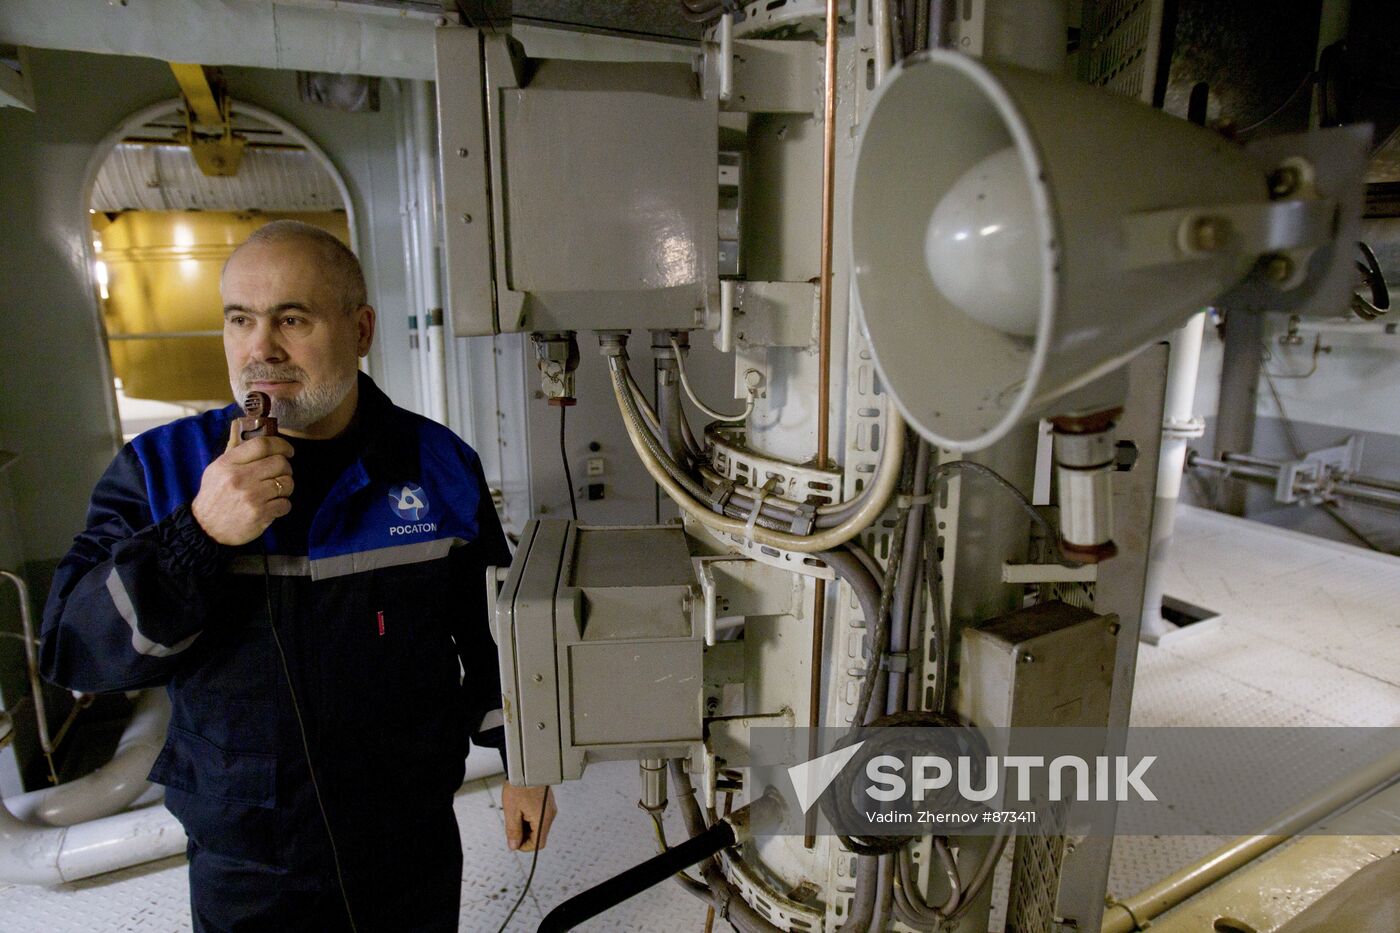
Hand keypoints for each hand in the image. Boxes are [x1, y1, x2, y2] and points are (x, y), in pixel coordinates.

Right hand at [191, 421, 294, 545]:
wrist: (206, 528)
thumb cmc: (214, 496)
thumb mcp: (216, 470)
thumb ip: (237, 454)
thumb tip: (256, 435)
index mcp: (228, 463)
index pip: (262, 444)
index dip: (281, 444)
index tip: (288, 450)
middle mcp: (240, 478)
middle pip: (280, 462)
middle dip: (285, 468)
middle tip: (280, 474)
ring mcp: (251, 497)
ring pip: (287, 483)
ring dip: (285, 487)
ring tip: (275, 491)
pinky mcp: (260, 514)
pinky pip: (286, 504)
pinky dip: (282, 505)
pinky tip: (272, 506)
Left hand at [501, 781, 556, 851]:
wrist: (526, 766)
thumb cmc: (520, 785)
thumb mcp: (511, 811)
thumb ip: (513, 831)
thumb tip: (514, 845)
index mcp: (542, 819)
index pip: (538, 844)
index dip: (525, 846)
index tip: (514, 841)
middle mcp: (550, 815)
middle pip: (539, 836)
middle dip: (524, 835)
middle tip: (512, 826)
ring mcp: (550, 808)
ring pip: (539, 826)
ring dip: (527, 826)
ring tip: (516, 814)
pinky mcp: (547, 802)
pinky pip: (540, 817)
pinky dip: (530, 818)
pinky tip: (521, 809)